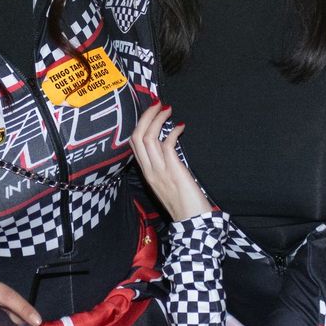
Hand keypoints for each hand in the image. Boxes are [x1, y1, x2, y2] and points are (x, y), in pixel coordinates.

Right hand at [130, 105, 211, 221]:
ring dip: (158, 119)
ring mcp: (160, 171)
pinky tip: (182, 127)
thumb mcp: (167, 182)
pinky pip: (168, 144)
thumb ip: (164, 164)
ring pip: (149, 138)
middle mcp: (149, 171)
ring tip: (168, 109)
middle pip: (138, 136)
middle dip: (146, 116)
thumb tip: (166, 144)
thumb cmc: (184, 203)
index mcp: (146, 173)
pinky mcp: (173, 170)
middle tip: (157, 104)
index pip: (133, 144)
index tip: (151, 112)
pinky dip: (174, 132)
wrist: (192, 221)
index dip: (140, 124)